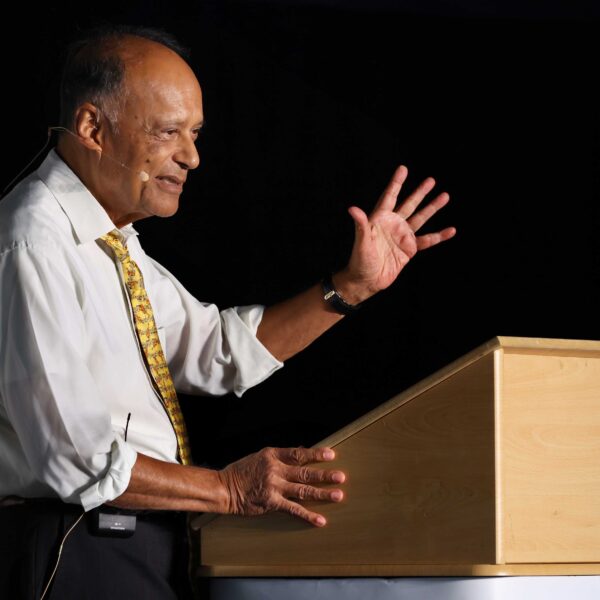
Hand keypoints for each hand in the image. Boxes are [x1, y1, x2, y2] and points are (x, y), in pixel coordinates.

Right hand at [218, 446, 344, 526]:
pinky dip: (307, 515)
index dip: (315, 454)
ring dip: (321, 494)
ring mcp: (274, 487)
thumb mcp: (260, 456)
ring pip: (302, 490)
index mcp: (273, 455)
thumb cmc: (241, 471)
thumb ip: (280, 456)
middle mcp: (275, 470)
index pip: (298, 453)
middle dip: (324, 475)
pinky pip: (293, 509)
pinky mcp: (271, 503)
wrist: (224, 488)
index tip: (331, 454)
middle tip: (341, 476)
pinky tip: (320, 520)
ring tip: (338, 495)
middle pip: (304, 472)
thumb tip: (300, 451)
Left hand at [338, 165, 455, 302]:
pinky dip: (439, 236)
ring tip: (445, 196)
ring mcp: (402, 236)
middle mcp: (393, 225)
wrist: (367, 280)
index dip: (396, 183)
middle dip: (420, 192)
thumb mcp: (361, 242)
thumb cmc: (360, 261)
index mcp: (380, 220)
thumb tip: (353, 209)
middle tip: (431, 180)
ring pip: (420, 218)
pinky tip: (451, 230)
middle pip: (409, 204)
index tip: (403, 169)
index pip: (390, 197)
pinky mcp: (409, 250)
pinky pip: (427, 240)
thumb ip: (361, 225)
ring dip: (432, 208)